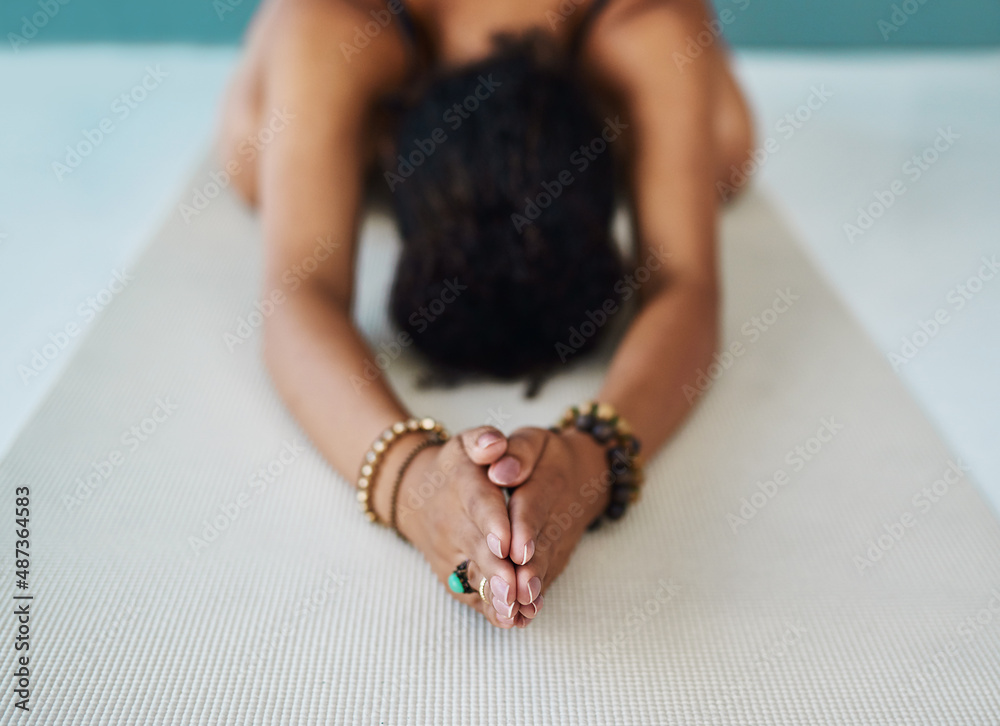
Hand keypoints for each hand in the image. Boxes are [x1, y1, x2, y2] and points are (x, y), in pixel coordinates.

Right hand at [394, 426, 524, 627]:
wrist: (417, 495)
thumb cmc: (457, 467)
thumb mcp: (467, 444)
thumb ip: (484, 441)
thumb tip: (494, 444)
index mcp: (462, 486)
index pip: (478, 504)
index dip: (492, 522)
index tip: (507, 541)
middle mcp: (452, 523)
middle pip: (476, 547)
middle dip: (496, 569)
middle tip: (514, 588)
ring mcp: (449, 553)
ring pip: (473, 576)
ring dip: (493, 595)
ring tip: (514, 612)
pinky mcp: (451, 575)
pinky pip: (469, 594)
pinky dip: (489, 609)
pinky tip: (511, 621)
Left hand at [497, 426, 611, 625]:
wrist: (587, 472)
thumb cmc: (547, 455)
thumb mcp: (534, 440)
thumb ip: (518, 452)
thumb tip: (500, 470)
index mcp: (548, 481)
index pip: (534, 505)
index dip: (525, 527)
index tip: (515, 548)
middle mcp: (558, 514)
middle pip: (543, 542)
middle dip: (531, 567)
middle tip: (518, 589)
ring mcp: (561, 537)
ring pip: (548, 564)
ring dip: (535, 586)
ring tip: (521, 608)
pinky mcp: (560, 554)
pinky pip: (550, 575)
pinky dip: (538, 595)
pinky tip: (525, 616)